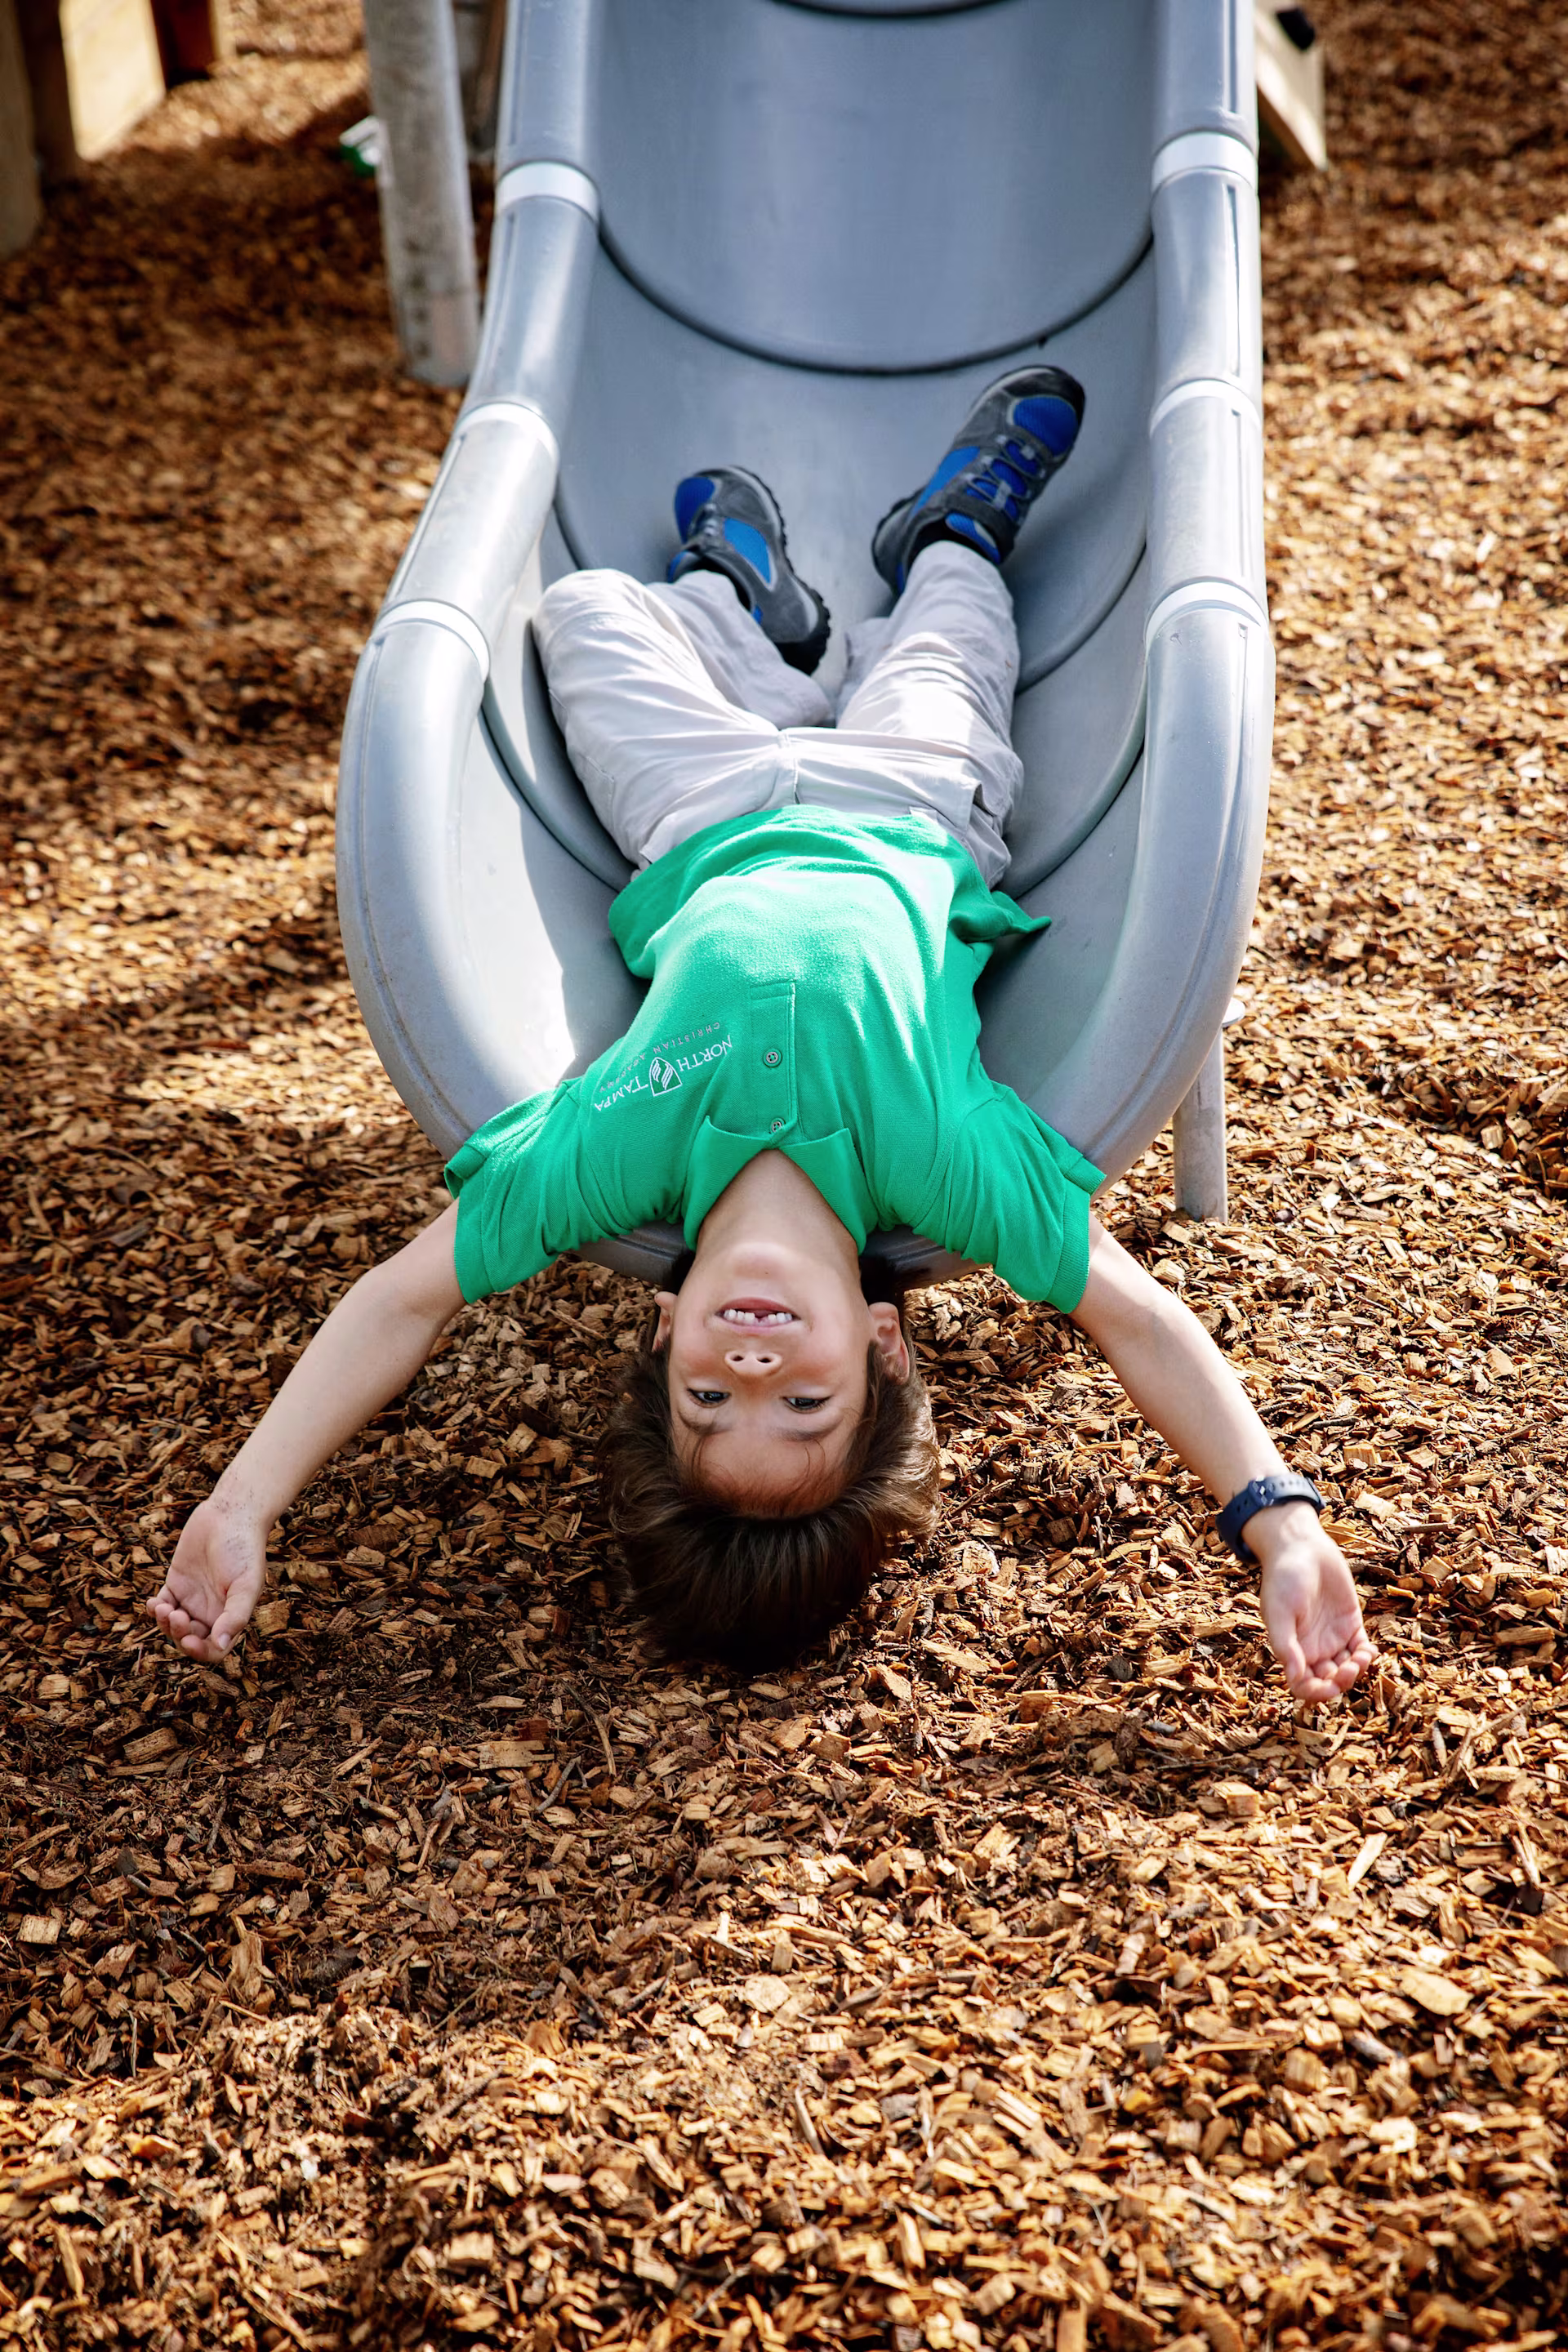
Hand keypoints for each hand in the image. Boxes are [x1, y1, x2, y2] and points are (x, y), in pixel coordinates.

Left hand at [148, 1496, 267, 1660]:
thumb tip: (219, 1644)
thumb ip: (235, 1616)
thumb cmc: (244, 1549)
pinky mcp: (176, 1583)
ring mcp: (192, 1598)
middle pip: (190, 1639)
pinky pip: (162, 1606)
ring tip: (162, 1607)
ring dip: (164, 1623)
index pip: (214, 1649)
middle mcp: (211, 1611)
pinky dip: (155, 1610)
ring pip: (172, 1626)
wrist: (230, 1514)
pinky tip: (154, 1603)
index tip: (188, 1640)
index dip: (200, 1651)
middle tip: (176, 1615)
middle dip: (179, 1633)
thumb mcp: (245, 1584)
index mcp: (230, 1616)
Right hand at [1251, 1502, 1375, 1702]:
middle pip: (1329, 1680)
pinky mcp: (1350, 1623)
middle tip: (1350, 1668)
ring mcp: (1332, 1636)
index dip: (1317, 1693)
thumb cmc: (1283, 1577)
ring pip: (1347, 1668)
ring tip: (1362, 1657)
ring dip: (1357, 1670)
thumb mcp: (1278, 1611)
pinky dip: (1367, 1655)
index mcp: (1292, 1649)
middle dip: (1341, 1682)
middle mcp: (1312, 1647)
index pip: (1304, 1685)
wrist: (1301, 1546)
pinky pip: (1360, 1649)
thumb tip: (1295, 1677)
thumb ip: (1285, 1645)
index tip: (1330, 1686)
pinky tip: (1369, 1651)